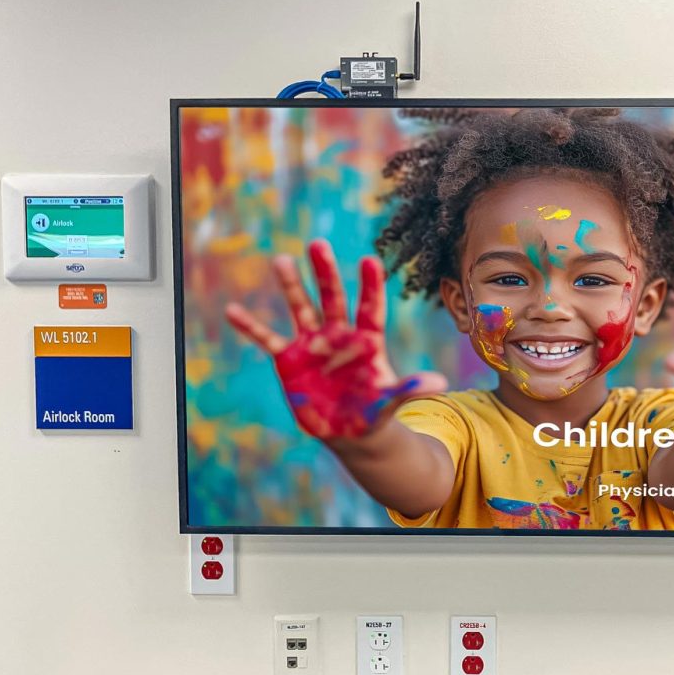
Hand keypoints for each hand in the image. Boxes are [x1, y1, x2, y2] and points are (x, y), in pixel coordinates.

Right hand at [225, 240, 446, 441]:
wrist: (348, 430)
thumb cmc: (374, 412)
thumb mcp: (390, 402)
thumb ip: (410, 388)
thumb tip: (441, 383)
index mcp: (366, 341)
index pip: (370, 308)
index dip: (370, 287)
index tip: (370, 261)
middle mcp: (338, 335)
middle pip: (332, 298)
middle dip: (325, 273)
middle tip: (318, 244)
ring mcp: (312, 344)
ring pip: (301, 308)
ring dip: (291, 287)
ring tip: (282, 261)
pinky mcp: (289, 359)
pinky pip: (267, 339)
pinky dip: (250, 326)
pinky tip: (232, 309)